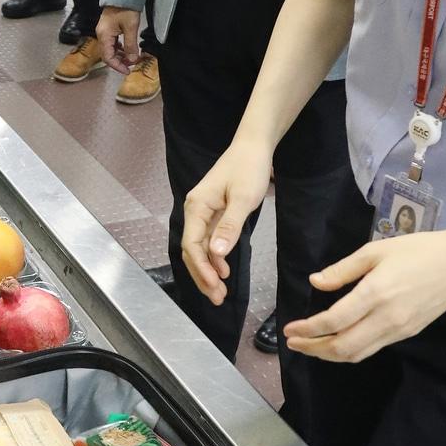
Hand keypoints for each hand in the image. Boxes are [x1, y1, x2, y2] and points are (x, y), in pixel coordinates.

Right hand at [96, 6, 140, 74]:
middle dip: (119, 61)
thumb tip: (132, 60)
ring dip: (120, 55)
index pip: (108, 57)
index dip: (117, 66)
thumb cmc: (126, 9)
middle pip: (107, 54)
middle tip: (131, 65)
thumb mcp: (130, 28)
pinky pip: (112, 43)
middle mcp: (101, 35)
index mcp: (104, 35)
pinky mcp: (108, 28)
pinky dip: (119, 49)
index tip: (128, 71)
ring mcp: (104, 31)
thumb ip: (131, 45)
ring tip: (131, 58)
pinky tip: (127, 49)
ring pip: (110, 49)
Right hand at [180, 140, 273, 303]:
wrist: (254, 147)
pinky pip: (208, 241)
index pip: (192, 244)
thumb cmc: (249, 168)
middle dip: (202, 275)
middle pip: (192, 250)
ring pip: (200, 248)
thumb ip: (230, 226)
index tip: (215, 286)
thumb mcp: (243, 198)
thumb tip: (217, 253)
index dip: (202, 268)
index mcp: (197, 206)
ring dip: (208, 270)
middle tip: (217, 298)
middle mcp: (195, 210)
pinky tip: (224, 271)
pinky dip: (215, 258)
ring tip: (220, 292)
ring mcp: (203, 212)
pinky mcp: (213, 213)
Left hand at [284, 231, 445, 363]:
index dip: (308, 329)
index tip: (290, 329)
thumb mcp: (376, 250)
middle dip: (313, 349)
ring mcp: (398, 329)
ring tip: (311, 347)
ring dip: (329, 355)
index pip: (333, 321)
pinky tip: (338, 341)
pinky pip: (372, 349)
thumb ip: (343, 269)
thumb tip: (315, 282)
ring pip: (357, 354)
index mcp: (375, 293)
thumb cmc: (417, 250)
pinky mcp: (407, 333)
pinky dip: (350, 351)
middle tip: (294, 343)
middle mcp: (386, 317)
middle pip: (342, 347)